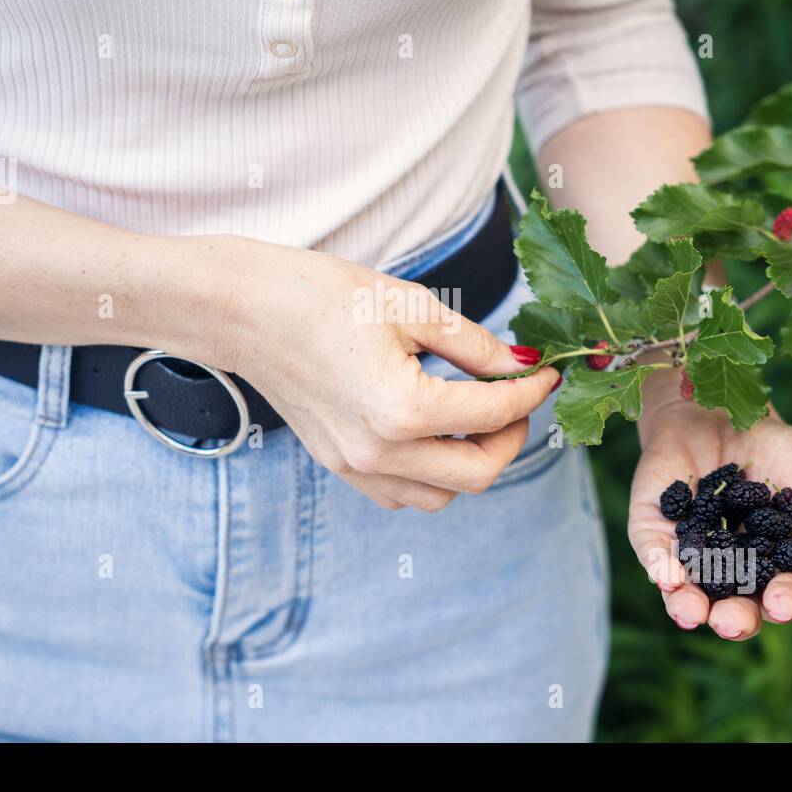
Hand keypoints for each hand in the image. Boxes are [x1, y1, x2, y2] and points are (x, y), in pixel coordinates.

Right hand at [187, 237, 559, 510]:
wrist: (244, 310)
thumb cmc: (321, 295)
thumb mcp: (411, 307)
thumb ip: (475, 346)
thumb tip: (523, 366)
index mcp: (401, 409)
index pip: (493, 415)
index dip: (532, 392)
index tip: (547, 372)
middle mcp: (379, 452)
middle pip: (478, 474)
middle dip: (511, 437)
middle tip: (516, 398)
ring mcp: (355, 466)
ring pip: (442, 495)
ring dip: (472, 463)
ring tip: (476, 415)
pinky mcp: (339, 466)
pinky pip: (403, 493)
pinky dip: (432, 473)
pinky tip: (434, 432)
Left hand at [627, 365, 791, 639]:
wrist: (725, 408)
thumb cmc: (778, 452)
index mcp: (775, 568)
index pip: (783, 598)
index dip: (786, 603)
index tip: (782, 600)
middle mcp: (731, 571)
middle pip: (735, 608)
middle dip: (734, 619)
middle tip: (731, 620)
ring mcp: (690, 555)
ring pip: (687, 595)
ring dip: (689, 608)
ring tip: (690, 611)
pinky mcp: (654, 532)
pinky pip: (653, 555)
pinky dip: (658, 566)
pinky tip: (665, 576)